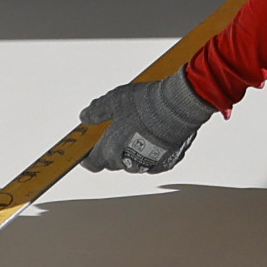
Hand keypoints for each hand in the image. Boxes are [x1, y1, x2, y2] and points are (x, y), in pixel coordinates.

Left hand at [79, 74, 212, 172]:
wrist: (180, 106)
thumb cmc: (146, 103)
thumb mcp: (114, 101)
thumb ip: (97, 111)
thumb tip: (85, 116)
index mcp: (111, 150)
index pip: (92, 163)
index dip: (89, 157)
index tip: (89, 151)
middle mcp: (129, 163)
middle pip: (114, 162)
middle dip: (113, 150)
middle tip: (118, 131)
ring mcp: (150, 164)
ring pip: (135, 162)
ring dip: (134, 151)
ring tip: (140, 130)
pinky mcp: (168, 162)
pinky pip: (155, 160)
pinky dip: (153, 151)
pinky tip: (157, 135)